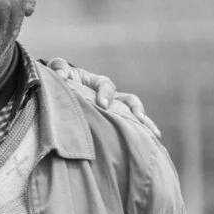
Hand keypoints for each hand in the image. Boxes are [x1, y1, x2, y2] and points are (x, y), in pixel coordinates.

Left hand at [46, 57, 160, 138]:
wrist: (62, 88)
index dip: (106, 94)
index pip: (107, 86)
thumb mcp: (60, 69)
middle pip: (129, 101)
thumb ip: (60, 68)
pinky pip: (127, 127)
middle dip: (136, 110)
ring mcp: (113, 109)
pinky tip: (149, 145)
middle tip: (139, 120)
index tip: (102, 104)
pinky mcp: (111, 121)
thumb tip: (61, 75)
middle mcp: (111, 96)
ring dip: (145, 123)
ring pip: (133, 115)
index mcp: (98, 83)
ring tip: (154, 136)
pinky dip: (138, 134)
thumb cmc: (62, 77)